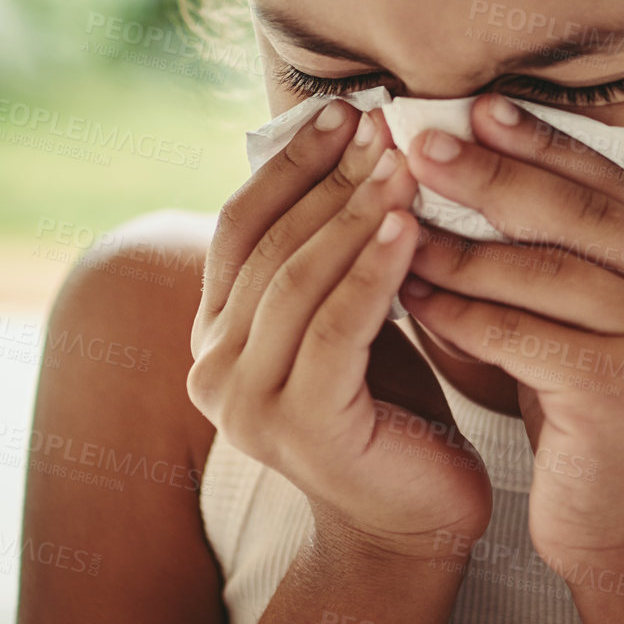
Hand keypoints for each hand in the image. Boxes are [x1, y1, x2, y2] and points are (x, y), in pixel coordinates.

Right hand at [186, 100, 492, 562]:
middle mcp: (211, 364)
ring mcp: (246, 400)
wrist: (412, 515)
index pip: (241, 224)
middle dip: (329, 176)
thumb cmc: (390, 405)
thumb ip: (330, 252)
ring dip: (352, 212)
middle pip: (271, 243)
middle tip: (382, 124)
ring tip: (401, 163)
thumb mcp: (349, 313)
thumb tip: (359, 144)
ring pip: (299, 279)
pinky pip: (338, 326)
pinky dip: (373, 270)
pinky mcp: (299, 423)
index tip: (344, 108)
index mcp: (215, 330)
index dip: (289, 162)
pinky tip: (408, 226)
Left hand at [399, 95, 623, 582]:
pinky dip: (458, 310)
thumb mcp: (590, 323)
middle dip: (494, 173)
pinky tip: (411, 294)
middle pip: (579, 212)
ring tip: (394, 221)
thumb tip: (473, 164)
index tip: (480, 107)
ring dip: (459, 244)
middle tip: (423, 145)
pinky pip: (518, 330)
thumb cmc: (595, 418)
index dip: (545, 141)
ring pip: (543, 269)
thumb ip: (561, 254)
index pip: (613, 183)